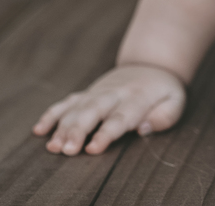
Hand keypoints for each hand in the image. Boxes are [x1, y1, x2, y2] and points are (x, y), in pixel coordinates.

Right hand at [32, 64, 185, 154]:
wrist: (150, 64)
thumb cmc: (164, 90)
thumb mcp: (176, 101)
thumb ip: (164, 116)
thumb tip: (143, 129)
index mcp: (136, 98)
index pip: (119, 118)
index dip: (105, 134)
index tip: (92, 149)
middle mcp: (112, 94)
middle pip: (92, 112)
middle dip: (77, 131)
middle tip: (66, 150)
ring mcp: (97, 92)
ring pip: (76, 108)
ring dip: (62, 127)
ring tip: (52, 146)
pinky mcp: (87, 93)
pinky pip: (66, 102)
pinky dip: (52, 114)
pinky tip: (39, 130)